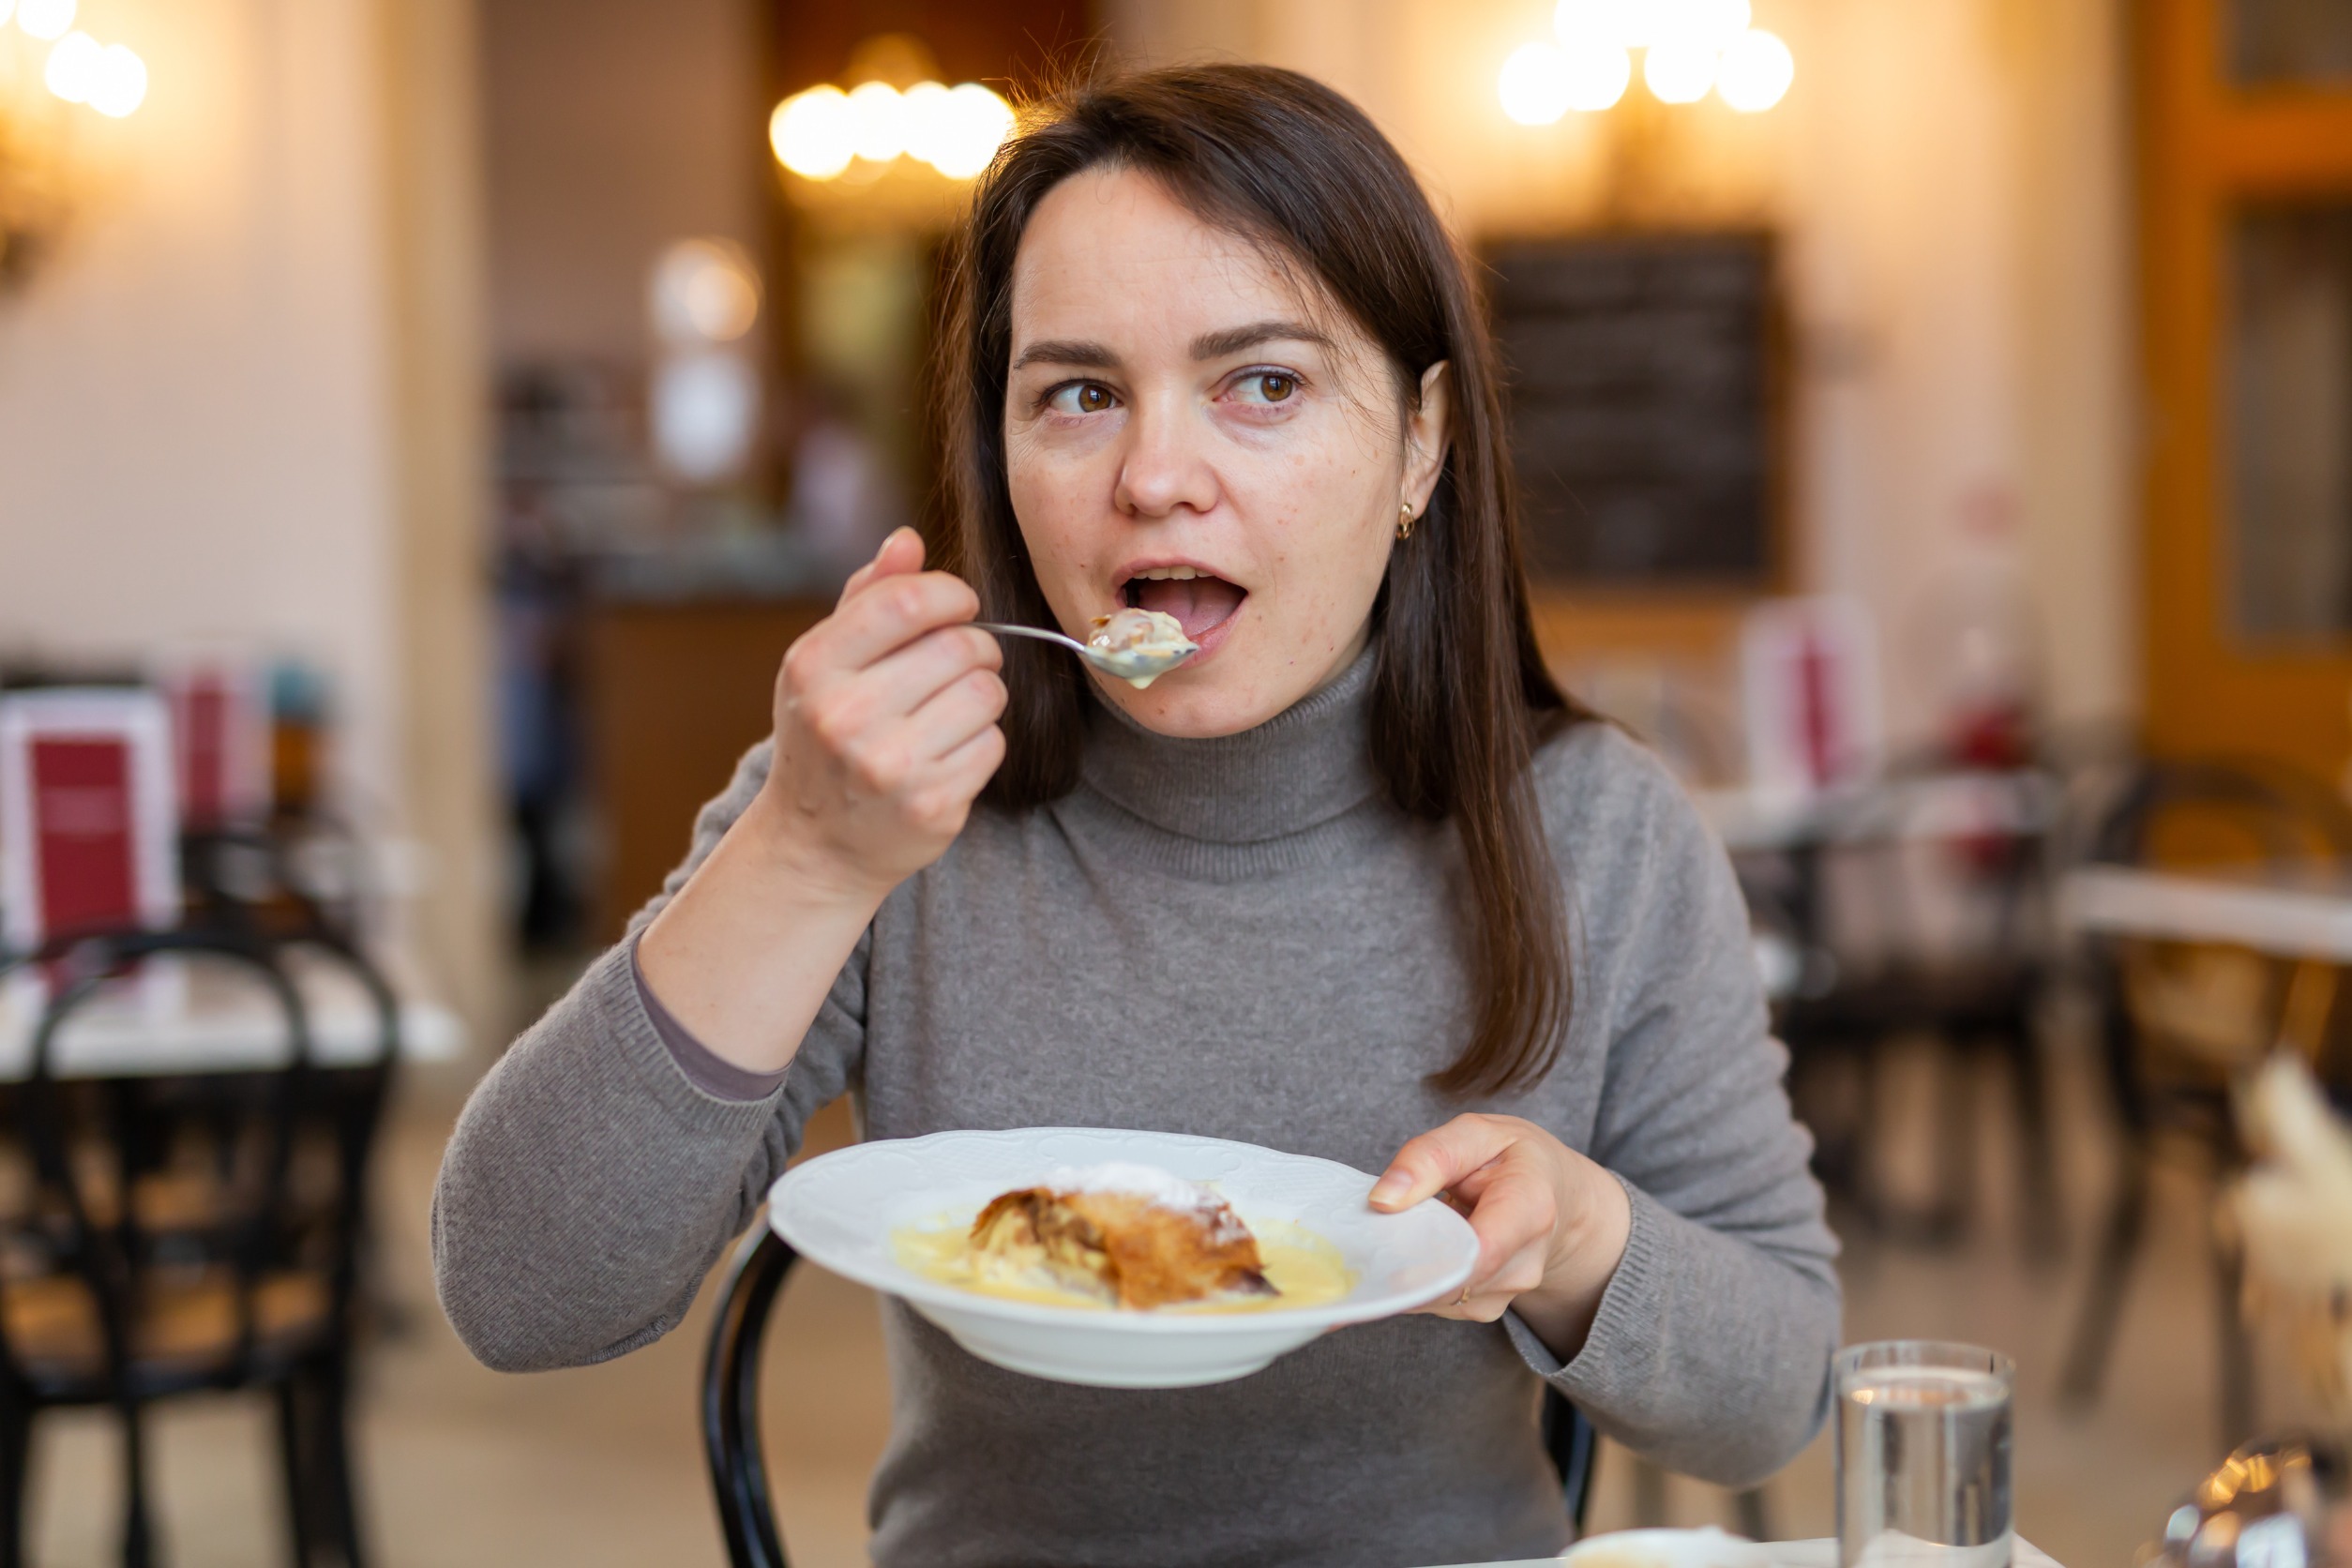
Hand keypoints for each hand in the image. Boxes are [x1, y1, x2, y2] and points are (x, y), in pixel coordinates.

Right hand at [752, 528, 1007, 898]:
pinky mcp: (931, 806)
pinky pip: (993, 745)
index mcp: (814, 667)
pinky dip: (982, 744)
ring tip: (950, 712)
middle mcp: (846, 716)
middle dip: (975, 648)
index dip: (952, 594)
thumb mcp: (824, 665)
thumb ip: (866, 599)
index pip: (910, 600)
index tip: (958, 606)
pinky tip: (948, 755)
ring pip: (986, 694)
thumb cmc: (825, 738)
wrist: (816, 845)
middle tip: (960, 665)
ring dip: (982, 696)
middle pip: (961, 645)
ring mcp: (889, 766)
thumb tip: (908, 540)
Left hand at [1369, 1114, 1631, 1357]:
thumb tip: (1382, 1200)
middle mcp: (1524, 1264)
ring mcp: (1507, 1293)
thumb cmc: (1513, 1158)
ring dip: (1409, 1269)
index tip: (1385, 1246)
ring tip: (1408, 1229)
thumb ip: (1429, 1157)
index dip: (1429, 1258)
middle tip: (1379, 1229)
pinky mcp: (1485, 1308)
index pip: (1481, 1253)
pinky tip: (1421, 1247)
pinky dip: (1418, 1276)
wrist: (1556, 1194)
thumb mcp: (1475, 1134)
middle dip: (1405, 1260)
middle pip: (1450, 1281)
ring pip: (1437, 1296)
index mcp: (1530, 1209)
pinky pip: (1436, 1301)